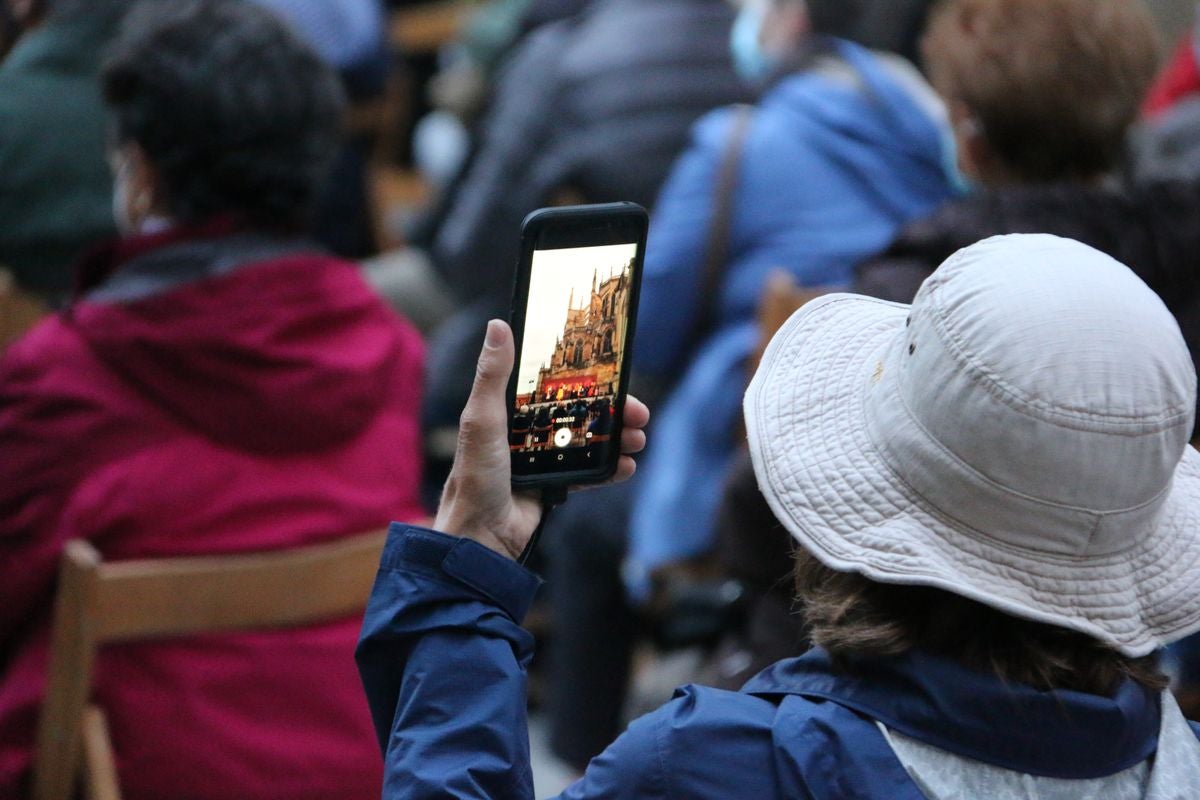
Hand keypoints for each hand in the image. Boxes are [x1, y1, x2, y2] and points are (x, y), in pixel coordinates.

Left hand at [434, 320, 648, 559]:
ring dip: (617, 438)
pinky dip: (610, 469)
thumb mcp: (482, 420)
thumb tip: (498, 326)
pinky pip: (588, 472)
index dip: (588, 378)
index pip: (556, 384)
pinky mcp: (553, 485)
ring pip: (590, 440)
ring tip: (638, 439)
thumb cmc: (474, 477)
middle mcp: (527, 430)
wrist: (480, 538)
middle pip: (581, 411)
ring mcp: (542, 458)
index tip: (616, 374)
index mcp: (510, 410)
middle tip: (639, 413)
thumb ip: (492, 376)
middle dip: (613, 411)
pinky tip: (627, 467)